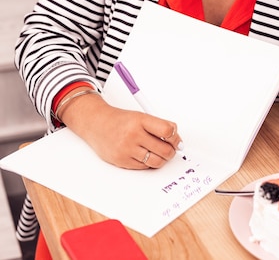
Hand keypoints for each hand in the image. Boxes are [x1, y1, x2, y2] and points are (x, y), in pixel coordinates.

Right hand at [60, 91, 182, 168]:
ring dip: (162, 159)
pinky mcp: (122, 161)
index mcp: (140, 120)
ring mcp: (127, 149)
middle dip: (172, 151)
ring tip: (161, 154)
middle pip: (164, 149)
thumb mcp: (140, 116)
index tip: (177, 140)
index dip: (176, 137)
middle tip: (173, 149)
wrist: (97, 124)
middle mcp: (133, 134)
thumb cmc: (120, 120)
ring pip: (156, 161)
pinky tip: (148, 156)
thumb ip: (158, 125)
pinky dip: (149, 163)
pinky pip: (144, 167)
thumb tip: (176, 138)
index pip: (167, 130)